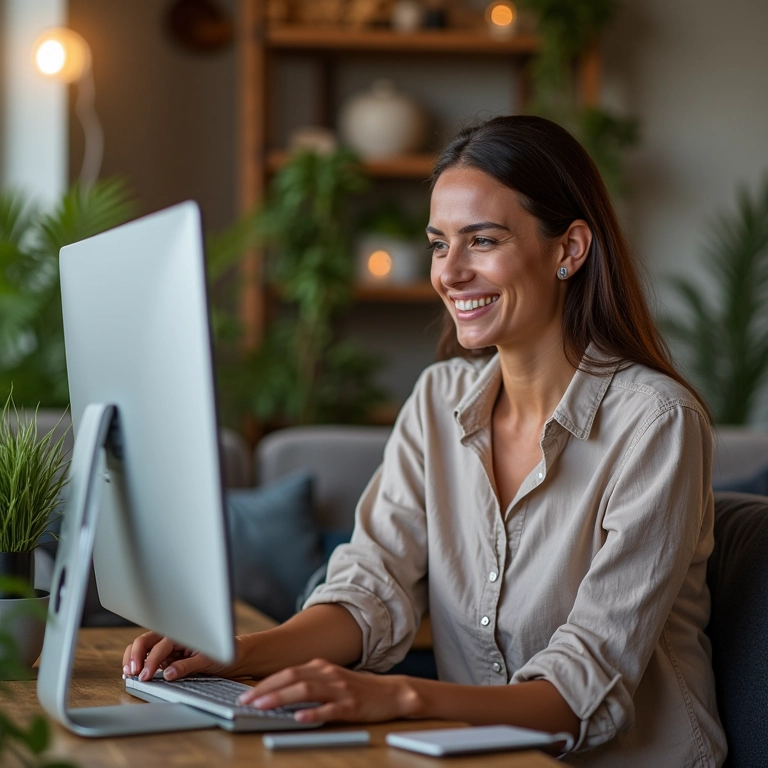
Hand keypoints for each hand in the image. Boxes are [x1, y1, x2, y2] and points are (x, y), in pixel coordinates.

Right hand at [122, 631, 237, 681]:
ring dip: (133, 657)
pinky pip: (150, 656)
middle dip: (135, 655)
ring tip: (128, 671)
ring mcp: (168, 646)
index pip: (159, 647)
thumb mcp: (207, 660)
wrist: (234, 655)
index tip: (144, 677)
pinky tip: (134, 671)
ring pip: (144, 647)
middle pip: (145, 641)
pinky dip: (139, 662)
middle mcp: (172, 637)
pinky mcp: (168, 655)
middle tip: (130, 672)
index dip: (149, 662)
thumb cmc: (223, 654)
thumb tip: (167, 674)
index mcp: (182, 634)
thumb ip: (186, 666)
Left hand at [236, 658, 422, 723]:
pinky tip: (299, 718)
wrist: (391, 693)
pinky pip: (329, 710)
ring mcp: (340, 689)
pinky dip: (312, 713)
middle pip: (292, 677)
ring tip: (263, 707)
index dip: (265, 682)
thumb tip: (277, 692)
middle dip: (266, 689)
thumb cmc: (357, 689)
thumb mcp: (331, 679)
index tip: (246, 694)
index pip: (287, 671)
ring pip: (306, 690)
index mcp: (321, 667)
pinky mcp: (351, 706)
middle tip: (246, 701)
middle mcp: (328, 674)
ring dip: (282, 698)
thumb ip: (308, 682)